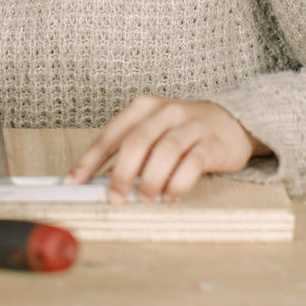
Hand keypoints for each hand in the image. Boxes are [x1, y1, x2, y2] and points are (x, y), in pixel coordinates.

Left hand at [65, 97, 268, 202]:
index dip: (90, 160)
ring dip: (151, 180)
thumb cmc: (183, 131)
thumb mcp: (153, 133)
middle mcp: (166, 111)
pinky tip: (171, 195)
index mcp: (144, 107)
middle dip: (122, 173)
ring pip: (165, 150)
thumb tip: (102, 181)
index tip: (74, 183)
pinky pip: (193, 162)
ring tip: (145, 199)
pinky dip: (178, 182)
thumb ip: (131, 153)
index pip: (112, 135)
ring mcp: (191, 124)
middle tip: (115, 198)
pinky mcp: (212, 142)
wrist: (232, 121)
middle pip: (137, 141)